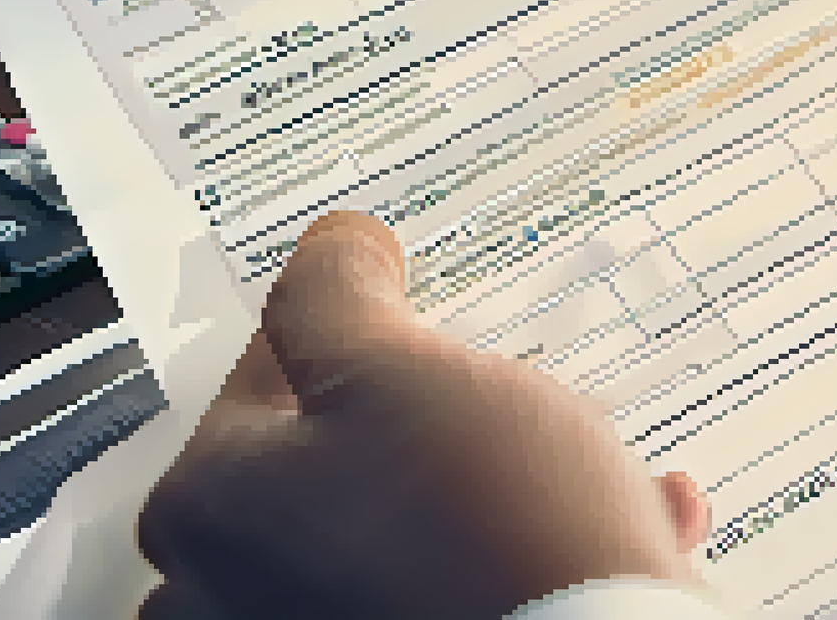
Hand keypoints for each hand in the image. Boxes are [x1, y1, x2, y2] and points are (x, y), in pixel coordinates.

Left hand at [135, 211, 712, 618]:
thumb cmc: (484, 527)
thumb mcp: (399, 368)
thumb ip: (337, 290)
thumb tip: (334, 250)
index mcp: (211, 510)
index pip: (268, 370)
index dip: (357, 328)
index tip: (419, 316)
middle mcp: (238, 594)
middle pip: (341, 456)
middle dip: (436, 420)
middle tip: (503, 400)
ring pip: (416, 527)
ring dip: (506, 486)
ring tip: (588, 466)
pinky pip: (468, 586)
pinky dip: (533, 554)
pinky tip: (624, 526)